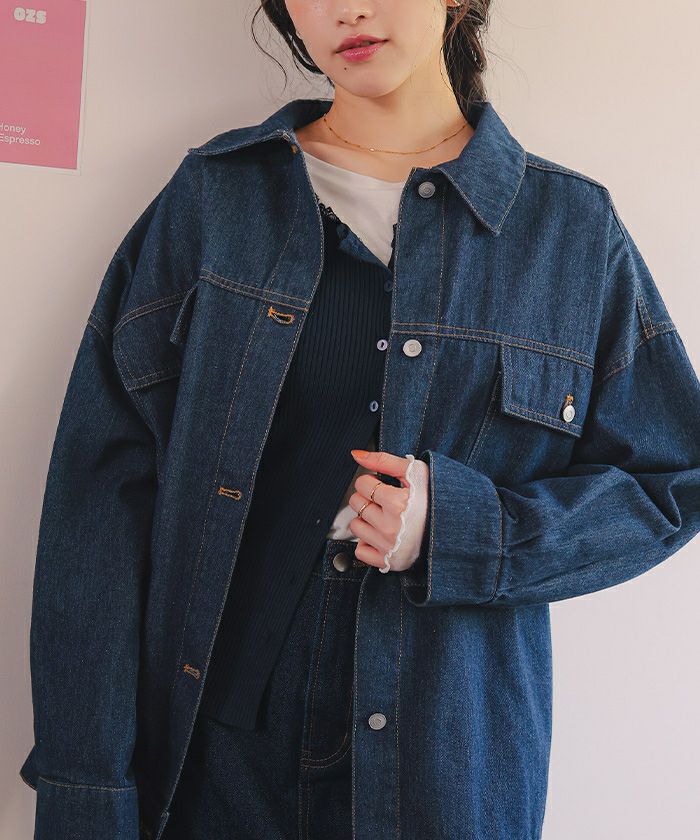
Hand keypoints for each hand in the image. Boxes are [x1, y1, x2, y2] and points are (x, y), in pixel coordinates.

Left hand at [348, 448, 427, 571]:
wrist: (456, 525)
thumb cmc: (436, 497)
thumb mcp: (415, 472)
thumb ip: (383, 460)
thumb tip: (356, 455)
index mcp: (397, 503)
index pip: (362, 484)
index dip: (372, 481)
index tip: (383, 485)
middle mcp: (391, 527)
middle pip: (356, 503)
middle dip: (368, 498)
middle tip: (385, 500)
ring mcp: (389, 546)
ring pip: (355, 526)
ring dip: (366, 519)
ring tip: (385, 516)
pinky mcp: (389, 562)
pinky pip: (360, 551)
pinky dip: (367, 542)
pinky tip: (382, 534)